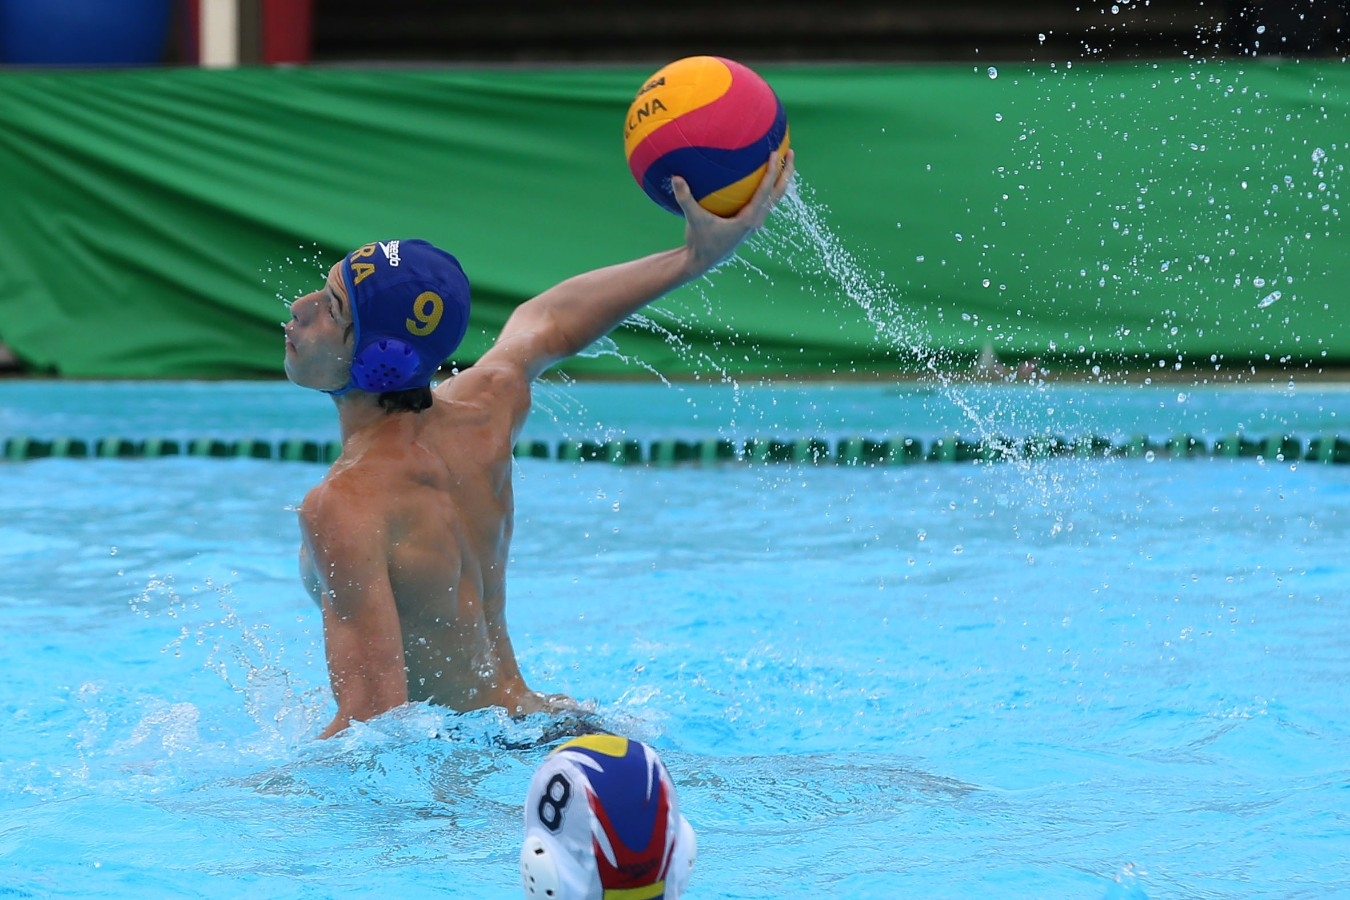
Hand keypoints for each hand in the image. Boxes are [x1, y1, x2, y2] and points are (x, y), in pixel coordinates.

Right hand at [672, 148, 795, 273]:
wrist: (703, 261)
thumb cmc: (700, 241)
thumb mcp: (693, 220)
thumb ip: (685, 199)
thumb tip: (675, 177)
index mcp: (748, 220)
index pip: (765, 192)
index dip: (771, 172)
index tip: (775, 154)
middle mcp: (756, 221)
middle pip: (778, 194)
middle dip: (787, 173)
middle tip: (791, 152)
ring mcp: (755, 222)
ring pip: (774, 198)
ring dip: (780, 180)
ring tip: (784, 160)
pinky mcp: (750, 222)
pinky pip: (763, 201)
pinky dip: (767, 187)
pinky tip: (760, 174)